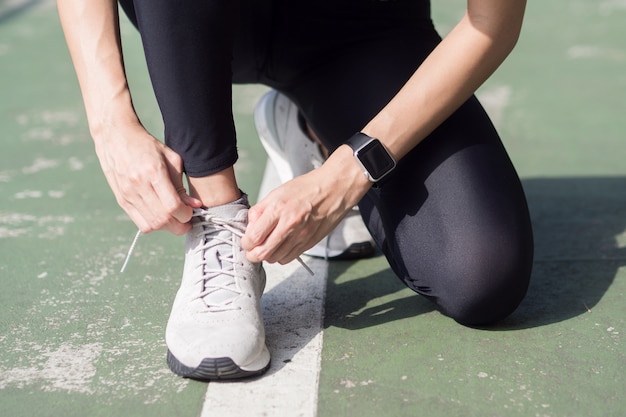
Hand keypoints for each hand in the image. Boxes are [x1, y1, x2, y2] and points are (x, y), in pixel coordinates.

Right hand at [94, 121, 201, 234]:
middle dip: (180, 226)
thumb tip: (195, 205)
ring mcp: (128, 194)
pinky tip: (162, 218)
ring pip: (152, 224)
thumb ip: (182, 184)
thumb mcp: (171, 158)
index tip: (192, 212)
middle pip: (163, 219)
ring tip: (176, 220)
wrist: (116, 137)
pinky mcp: (122, 200)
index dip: (186, 214)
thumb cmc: (148, 146)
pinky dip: (155, 226)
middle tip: (187, 221)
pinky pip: (140, 224)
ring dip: (168, 227)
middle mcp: (138, 185)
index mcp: (153, 171)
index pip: (172, 206)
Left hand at [242, 145, 370, 263]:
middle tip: (252, 250)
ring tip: (269, 245)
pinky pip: (289, 258)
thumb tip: (249, 227)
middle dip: (253, 254)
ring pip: (275, 259)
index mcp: (278, 209)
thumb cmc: (306, 188)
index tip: (246, 241)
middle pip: (263, 253)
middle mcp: (289, 225)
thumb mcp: (277, 193)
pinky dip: (282, 256)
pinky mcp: (309, 243)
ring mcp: (300, 236)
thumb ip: (260, 210)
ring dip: (268, 255)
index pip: (253, 237)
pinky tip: (282, 246)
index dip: (246, 243)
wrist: (333, 189)